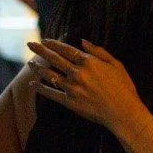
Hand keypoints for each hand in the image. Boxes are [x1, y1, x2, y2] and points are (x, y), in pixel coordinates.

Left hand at [28, 39, 142, 135]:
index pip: (66, 50)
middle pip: (54, 59)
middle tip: (30, 44)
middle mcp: (78, 73)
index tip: (45, 40)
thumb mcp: (116, 64)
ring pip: (50, 75)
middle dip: (40, 50)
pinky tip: (32, 84)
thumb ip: (99, 51)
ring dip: (38, 68)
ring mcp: (72, 88)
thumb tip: (83, 41)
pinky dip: (40, 88)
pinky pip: (51, 93)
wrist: (123, 112)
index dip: (54, 44)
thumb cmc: (123, 88)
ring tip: (29, 63)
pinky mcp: (69, 102)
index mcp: (89, 62)